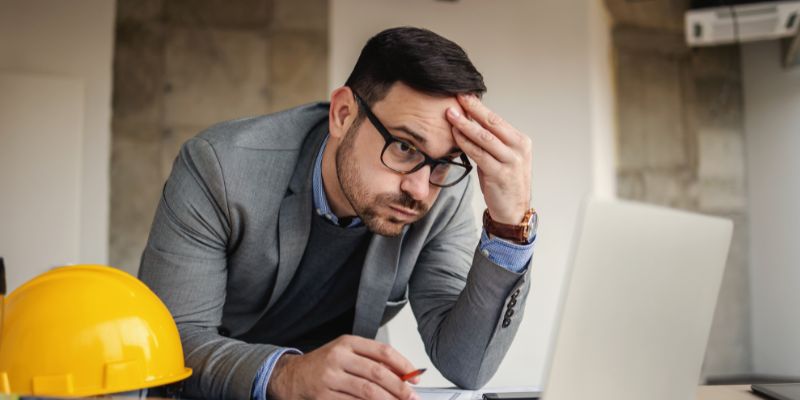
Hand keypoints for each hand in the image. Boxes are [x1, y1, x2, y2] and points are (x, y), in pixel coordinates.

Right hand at [267, 335, 421, 399]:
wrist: (291, 376)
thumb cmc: (324, 364)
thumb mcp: (346, 353)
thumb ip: (372, 361)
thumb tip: (403, 375)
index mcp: (347, 342)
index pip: (382, 351)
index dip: (403, 365)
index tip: (416, 376)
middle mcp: (338, 357)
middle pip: (377, 373)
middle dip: (399, 387)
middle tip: (412, 397)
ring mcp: (329, 377)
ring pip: (367, 391)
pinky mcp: (323, 395)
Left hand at [446, 94, 531, 223]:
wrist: (513, 210)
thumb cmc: (504, 181)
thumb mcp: (501, 157)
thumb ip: (490, 142)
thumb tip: (469, 122)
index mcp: (521, 141)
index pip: (497, 119)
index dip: (479, 107)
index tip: (465, 96)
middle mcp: (519, 148)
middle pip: (492, 123)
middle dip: (473, 109)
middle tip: (457, 97)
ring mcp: (511, 161)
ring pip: (485, 138)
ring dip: (465, 124)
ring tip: (451, 114)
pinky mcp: (500, 174)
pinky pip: (479, 154)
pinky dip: (466, 143)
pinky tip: (455, 135)